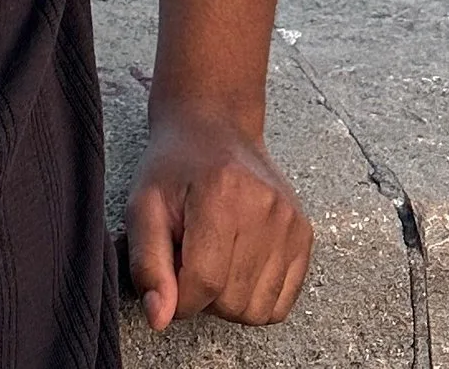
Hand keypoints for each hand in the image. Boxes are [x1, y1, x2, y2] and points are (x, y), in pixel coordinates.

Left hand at [121, 101, 311, 331]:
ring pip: (257, 311)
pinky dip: (255, 298)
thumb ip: (147, 264)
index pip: (203, 283)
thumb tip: (160, 320)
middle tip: (192, 255)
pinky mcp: (304, 235)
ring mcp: (290, 222)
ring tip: (215, 258)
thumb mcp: (143, 206)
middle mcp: (265, 207)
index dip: (177, 296)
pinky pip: (281, 305)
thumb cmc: (174, 169)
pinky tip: (238, 265)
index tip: (169, 275)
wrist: (215, 128)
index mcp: (222, 194)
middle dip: (203, 294)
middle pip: (231, 301)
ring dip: (229, 300)